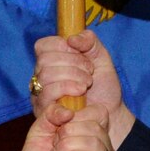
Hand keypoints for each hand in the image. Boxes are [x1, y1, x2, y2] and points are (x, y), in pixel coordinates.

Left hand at [10, 102, 118, 150]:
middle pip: (95, 126)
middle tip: (54, 148)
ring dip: (67, 148)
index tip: (57, 128)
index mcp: (90, 132)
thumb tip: (69, 111)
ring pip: (95, 142)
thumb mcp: (38, 132)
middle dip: (67, 134)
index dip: (77, 115)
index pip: (98, 112)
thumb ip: (50, 113)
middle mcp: (103, 147)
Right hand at [32, 32, 133, 150]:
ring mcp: (40, 94)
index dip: (61, 46)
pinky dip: (66, 89)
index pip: (43, 46)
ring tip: (87, 84)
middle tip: (89, 72)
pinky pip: (47, 94)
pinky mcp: (43, 110)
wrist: (110, 112)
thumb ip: (89, 42)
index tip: (80, 53)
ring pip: (46, 76)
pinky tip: (80, 93)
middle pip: (45, 60)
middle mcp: (41, 76)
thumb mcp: (101, 57)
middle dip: (73, 63)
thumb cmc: (103, 86)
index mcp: (51, 61)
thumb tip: (72, 39)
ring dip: (72, 77)